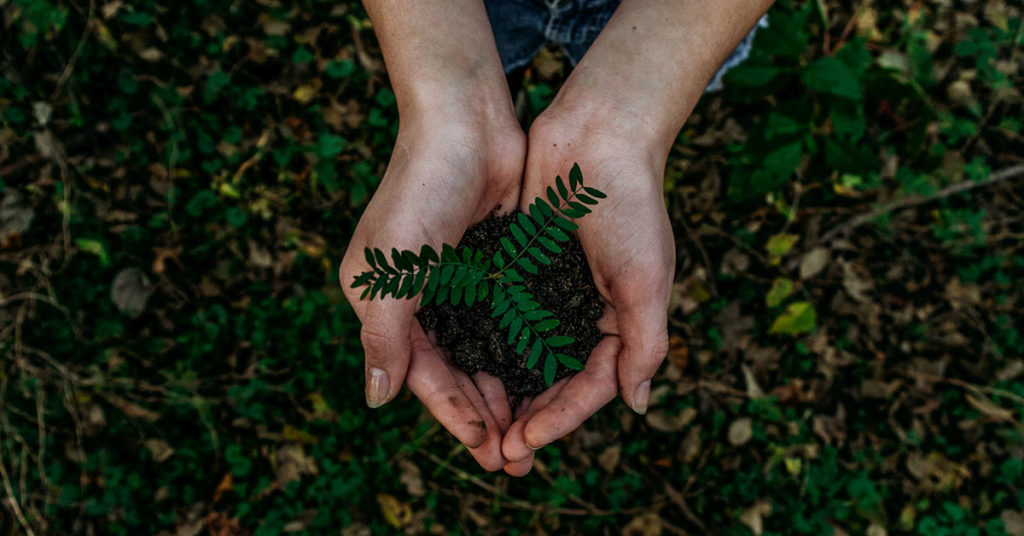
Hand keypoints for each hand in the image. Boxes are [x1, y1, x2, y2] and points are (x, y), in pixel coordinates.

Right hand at [339, 117, 524, 470]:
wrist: (466, 122)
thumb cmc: (420, 190)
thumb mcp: (391, 269)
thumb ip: (384, 336)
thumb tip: (377, 400)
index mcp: (385, 303)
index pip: (421, 373)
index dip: (453, 413)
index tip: (486, 447)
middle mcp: (421, 298)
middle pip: (456, 371)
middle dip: (484, 414)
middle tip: (516, 457)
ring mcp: (459, 283)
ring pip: (485, 352)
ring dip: (507, 391)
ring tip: (534, 430)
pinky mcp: (494, 266)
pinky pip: (509, 321)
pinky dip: (524, 351)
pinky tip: (547, 378)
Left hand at [500, 110, 674, 475]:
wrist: (597, 135)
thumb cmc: (630, 205)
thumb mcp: (646, 279)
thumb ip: (645, 343)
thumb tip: (637, 405)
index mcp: (620, 322)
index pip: (590, 386)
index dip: (560, 419)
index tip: (525, 441)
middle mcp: (583, 314)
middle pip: (553, 381)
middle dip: (528, 419)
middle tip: (497, 454)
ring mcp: (549, 293)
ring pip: (522, 357)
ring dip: (503, 393)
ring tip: (477, 427)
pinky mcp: (519, 269)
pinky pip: (500, 318)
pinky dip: (485, 346)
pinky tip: (461, 370)